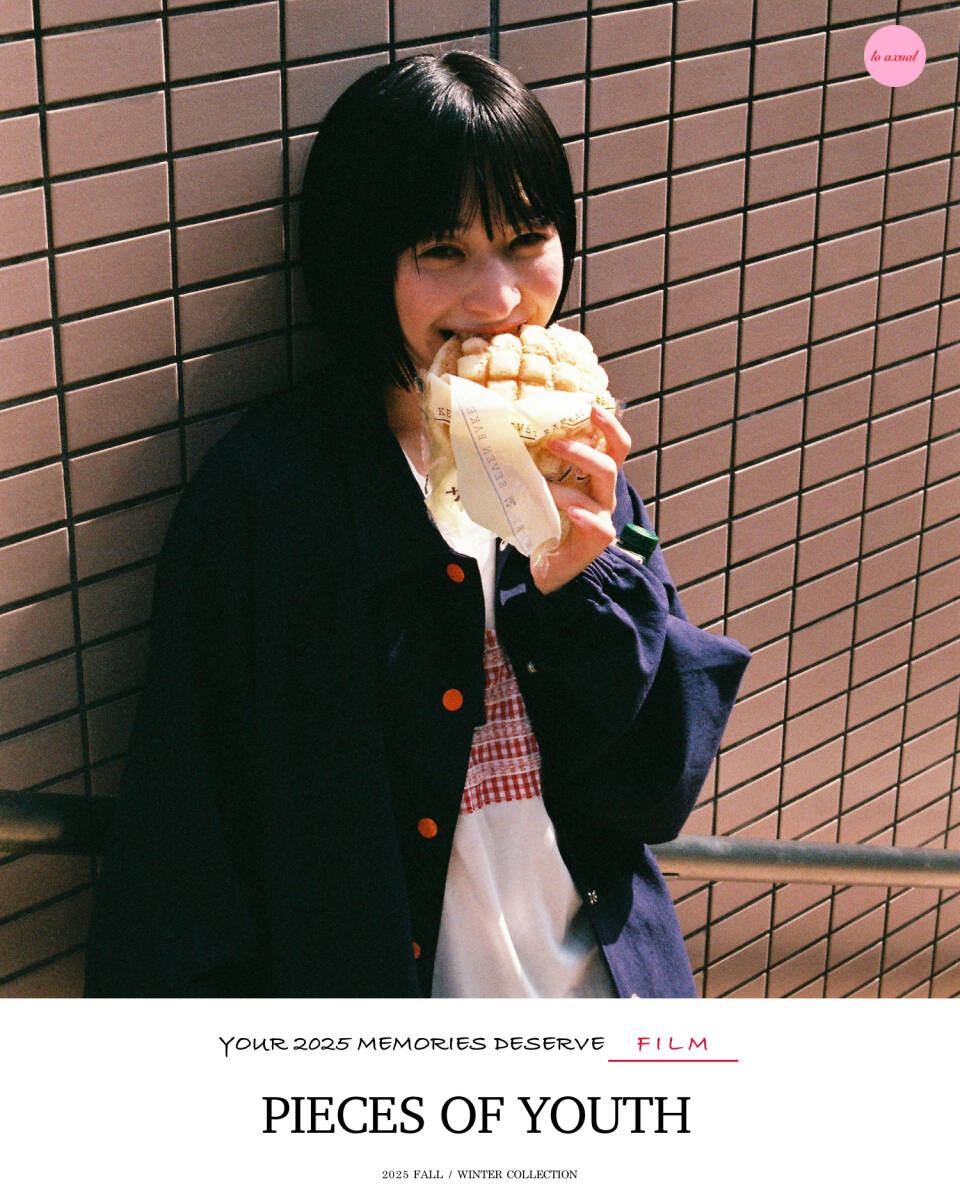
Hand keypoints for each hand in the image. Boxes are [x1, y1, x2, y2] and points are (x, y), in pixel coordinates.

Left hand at [530, 405, 631, 593]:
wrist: (548, 567)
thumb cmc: (546, 522)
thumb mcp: (542, 488)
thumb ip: (538, 466)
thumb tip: (509, 432)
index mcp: (594, 479)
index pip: (613, 446)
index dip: (609, 426)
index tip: (592, 406)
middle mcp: (603, 495)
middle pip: (610, 464)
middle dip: (583, 451)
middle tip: (553, 444)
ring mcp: (602, 518)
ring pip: (601, 492)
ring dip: (572, 483)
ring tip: (545, 485)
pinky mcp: (596, 542)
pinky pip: (600, 527)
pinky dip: (587, 517)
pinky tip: (572, 512)